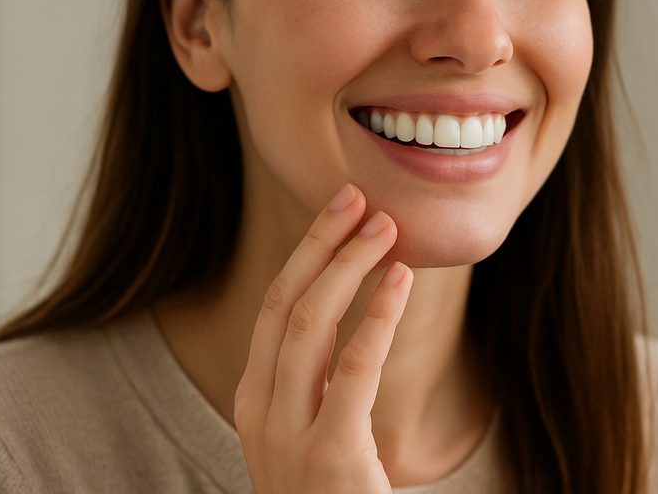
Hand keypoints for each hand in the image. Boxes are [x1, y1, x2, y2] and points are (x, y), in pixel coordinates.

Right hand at [234, 183, 412, 493]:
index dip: (308, 252)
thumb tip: (355, 304)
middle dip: (322, 243)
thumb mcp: (314, 434)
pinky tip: (402, 280)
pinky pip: (353, 369)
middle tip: (360, 198)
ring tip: (387, 228)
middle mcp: (260, 413)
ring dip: (348, 266)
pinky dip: (378, 316)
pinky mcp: (329, 459)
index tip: (341, 213)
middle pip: (285, 305)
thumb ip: (323, 382)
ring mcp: (287, 438)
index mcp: (255, 402)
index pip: (276, 309)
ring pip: (308, 325)